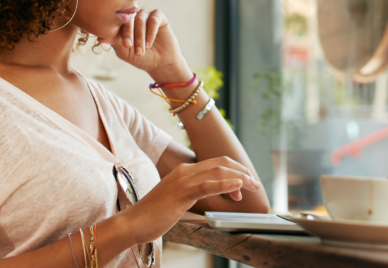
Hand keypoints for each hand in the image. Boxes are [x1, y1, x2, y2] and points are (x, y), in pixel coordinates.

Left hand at [97, 8, 191, 83]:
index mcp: (123, 23)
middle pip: (128, 18)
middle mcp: (133, 17)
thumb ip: (114, 42)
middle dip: (129, 33)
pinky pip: (154, 18)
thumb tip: (99, 37)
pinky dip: (151, 31)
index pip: (117, 22)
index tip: (124, 45)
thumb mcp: (124, 52)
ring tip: (142, 50)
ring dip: (140, 35)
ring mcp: (146, 15)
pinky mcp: (159, 16)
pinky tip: (149, 44)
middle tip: (130, 46)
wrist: (160, 64)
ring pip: (140, 19)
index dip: (119, 32)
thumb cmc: (140, 58)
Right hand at [121, 157, 261, 243]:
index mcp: (184, 171)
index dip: (235, 171)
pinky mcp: (181, 193)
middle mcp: (185, 171)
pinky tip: (238, 187)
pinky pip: (207, 186)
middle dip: (242, 172)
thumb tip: (210, 196)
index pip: (216, 163)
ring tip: (252, 185)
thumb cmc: (154, 215)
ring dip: (240, 178)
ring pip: (218, 172)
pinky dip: (225, 185)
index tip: (245, 183)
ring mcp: (183, 181)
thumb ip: (193, 194)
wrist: (133, 222)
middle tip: (255, 184)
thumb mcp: (177, 200)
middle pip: (221, 164)